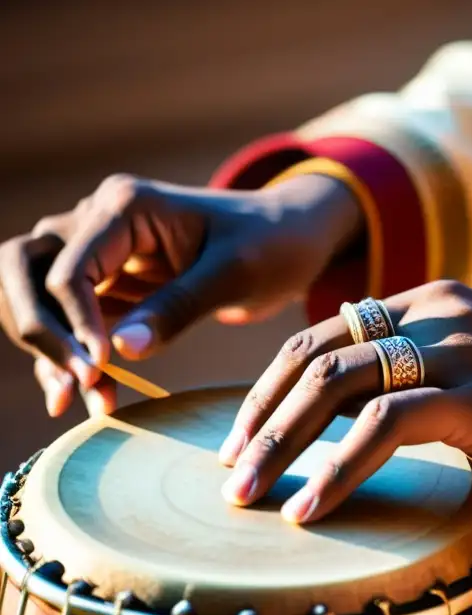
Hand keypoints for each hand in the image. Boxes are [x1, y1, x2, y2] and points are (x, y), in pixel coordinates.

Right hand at [0, 172, 359, 416]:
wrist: (294, 238)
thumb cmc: (273, 242)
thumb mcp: (236, 272)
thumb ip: (181, 306)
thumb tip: (120, 349)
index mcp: (124, 206)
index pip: (69, 268)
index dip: (76, 323)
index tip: (102, 368)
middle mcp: (97, 220)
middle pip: (23, 268)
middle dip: (37, 329)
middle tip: (74, 384)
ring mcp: (98, 251)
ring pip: (35, 295)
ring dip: (46, 347)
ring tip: (78, 400)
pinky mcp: (110, 283)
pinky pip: (69, 319)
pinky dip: (71, 355)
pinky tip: (88, 396)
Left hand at [219, 280, 471, 521]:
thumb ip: (431, 393)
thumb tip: (375, 435)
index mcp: (433, 308)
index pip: (324, 336)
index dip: (271, 390)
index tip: (246, 442)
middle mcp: (437, 315)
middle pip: (315, 356)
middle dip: (258, 418)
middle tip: (230, 477)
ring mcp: (459, 351)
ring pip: (337, 383)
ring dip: (279, 445)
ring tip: (248, 498)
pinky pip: (385, 426)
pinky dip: (337, 470)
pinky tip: (313, 511)